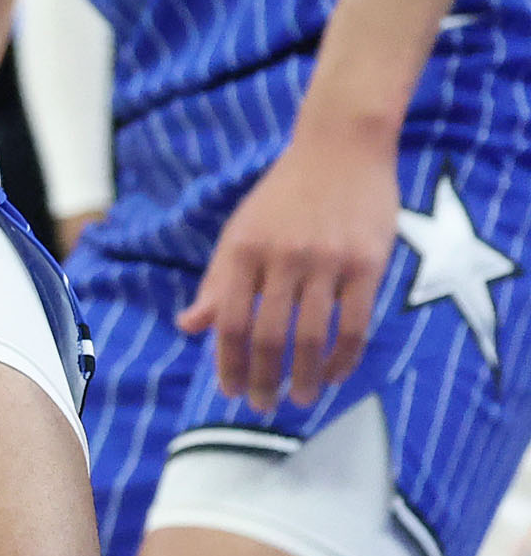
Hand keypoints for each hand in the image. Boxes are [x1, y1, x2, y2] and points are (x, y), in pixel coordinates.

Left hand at [178, 120, 402, 408]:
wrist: (340, 147)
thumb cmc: (285, 193)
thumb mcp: (240, 230)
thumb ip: (218, 281)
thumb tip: (189, 326)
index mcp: (242, 250)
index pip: (229, 320)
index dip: (227, 362)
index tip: (229, 391)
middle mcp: (280, 258)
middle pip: (267, 335)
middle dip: (262, 379)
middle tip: (262, 408)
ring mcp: (326, 262)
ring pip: (311, 336)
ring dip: (305, 377)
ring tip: (301, 400)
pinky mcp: (367, 265)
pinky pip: (354, 325)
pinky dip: (344, 358)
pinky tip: (336, 376)